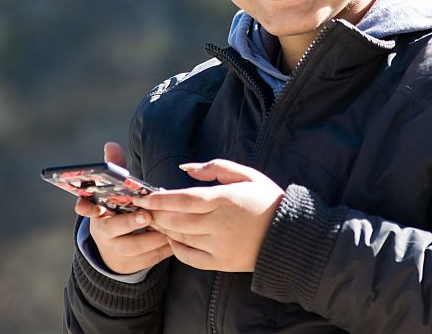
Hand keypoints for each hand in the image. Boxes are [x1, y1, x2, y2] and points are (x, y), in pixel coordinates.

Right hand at [74, 142, 172, 273]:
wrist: (118, 251)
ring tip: (171, 224)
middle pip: (114, 229)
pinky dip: (165, 247)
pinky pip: (152, 257)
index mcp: (98, 213)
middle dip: (130, 222)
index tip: (88, 204)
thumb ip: (116, 169)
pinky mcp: (133, 265)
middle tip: (146, 216)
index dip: (85, 206)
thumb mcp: (116, 192)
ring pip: (136, 246)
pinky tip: (178, 237)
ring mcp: (117, 252)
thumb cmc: (121, 211)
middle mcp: (104, 234)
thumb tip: (111, 144)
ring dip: (154, 235)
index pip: (85, 208)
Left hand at [132, 159, 283, 272]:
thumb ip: (215, 168)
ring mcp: (220, 245)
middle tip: (143, 209)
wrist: (288, 234)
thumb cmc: (266, 200)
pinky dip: (176, 249)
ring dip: (164, 229)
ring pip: (181, 237)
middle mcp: (220, 224)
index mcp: (225, 199)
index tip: (144, 197)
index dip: (160, 199)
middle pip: (177, 220)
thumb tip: (186, 168)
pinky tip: (171, 239)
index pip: (184, 199)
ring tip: (154, 221)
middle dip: (157, 214)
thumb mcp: (246, 175)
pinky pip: (190, 258)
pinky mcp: (221, 262)